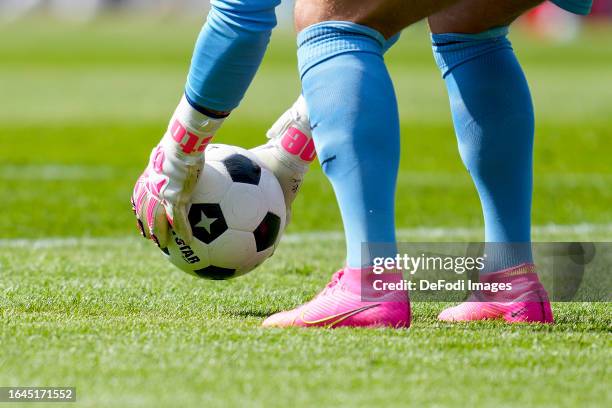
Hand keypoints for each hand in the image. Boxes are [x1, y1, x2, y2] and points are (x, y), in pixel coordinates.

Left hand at [131, 96, 223, 246]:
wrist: (182, 143)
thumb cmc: (181, 140)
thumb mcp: (176, 146)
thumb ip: (176, 152)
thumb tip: (185, 146)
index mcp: (150, 175)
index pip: (141, 195)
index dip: (140, 207)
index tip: (141, 215)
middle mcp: (152, 188)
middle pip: (144, 211)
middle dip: (145, 224)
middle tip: (148, 235)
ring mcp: (162, 195)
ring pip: (157, 220)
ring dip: (160, 234)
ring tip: (163, 245)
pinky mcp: (174, 199)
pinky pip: (178, 220)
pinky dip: (183, 231)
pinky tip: (188, 241)